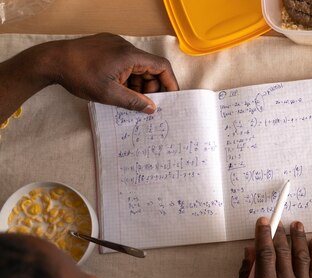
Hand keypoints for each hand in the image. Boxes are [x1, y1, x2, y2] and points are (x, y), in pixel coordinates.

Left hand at [43, 33, 178, 112]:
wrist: (51, 61)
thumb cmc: (79, 76)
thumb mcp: (109, 95)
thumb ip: (134, 102)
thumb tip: (152, 109)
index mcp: (130, 55)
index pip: (161, 66)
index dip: (170, 83)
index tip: (171, 98)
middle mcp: (125, 46)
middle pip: (149, 67)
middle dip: (151, 87)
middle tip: (146, 104)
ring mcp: (114, 45)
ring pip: (137, 66)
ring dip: (138, 84)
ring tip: (129, 99)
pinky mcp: (106, 47)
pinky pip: (125, 62)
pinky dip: (127, 77)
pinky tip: (118, 89)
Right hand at [232, 218, 311, 277]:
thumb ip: (245, 275)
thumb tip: (250, 251)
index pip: (265, 254)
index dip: (264, 235)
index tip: (263, 222)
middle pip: (284, 252)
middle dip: (279, 233)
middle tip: (277, 220)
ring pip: (301, 257)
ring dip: (299, 238)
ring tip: (296, 224)